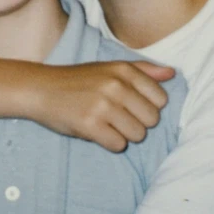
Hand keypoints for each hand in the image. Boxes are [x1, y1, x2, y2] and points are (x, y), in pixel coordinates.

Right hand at [33, 61, 174, 151]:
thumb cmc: (79, 80)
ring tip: (107, 124)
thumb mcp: (110, 68)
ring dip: (124, 135)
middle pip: (151, 120)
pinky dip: (110, 143)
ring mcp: (102, 105)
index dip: (148, 107)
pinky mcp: (90, 125)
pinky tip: (97, 132)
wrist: (41, 89)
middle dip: (137, 123)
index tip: (130, 105)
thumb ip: (143, 70)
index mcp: (124, 70)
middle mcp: (116, 85)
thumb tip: (172, 74)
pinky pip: (118, 145)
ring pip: (137, 135)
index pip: (160, 99)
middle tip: (116, 117)